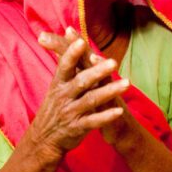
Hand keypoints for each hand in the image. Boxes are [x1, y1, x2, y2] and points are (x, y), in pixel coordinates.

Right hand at [26, 28, 127, 158]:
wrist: (44, 138)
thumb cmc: (55, 106)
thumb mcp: (56, 85)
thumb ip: (66, 62)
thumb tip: (68, 33)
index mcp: (58, 84)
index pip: (64, 66)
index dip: (71, 54)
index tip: (81, 42)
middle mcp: (64, 96)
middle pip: (81, 82)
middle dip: (97, 72)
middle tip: (114, 62)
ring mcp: (71, 112)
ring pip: (91, 100)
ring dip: (109, 92)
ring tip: (127, 84)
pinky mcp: (77, 128)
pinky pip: (93, 121)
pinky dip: (106, 116)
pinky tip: (119, 111)